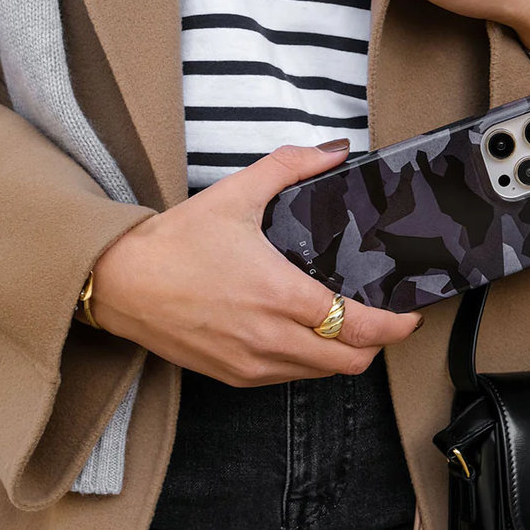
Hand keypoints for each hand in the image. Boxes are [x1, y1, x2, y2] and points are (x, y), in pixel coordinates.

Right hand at [86, 141, 423, 386]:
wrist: (120, 283)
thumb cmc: (175, 243)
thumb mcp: (236, 194)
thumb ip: (291, 166)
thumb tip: (334, 151)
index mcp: (280, 295)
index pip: (358, 326)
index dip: (394, 326)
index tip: (408, 317)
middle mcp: (271, 338)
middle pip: (350, 363)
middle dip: (375, 345)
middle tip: (379, 320)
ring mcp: (252, 363)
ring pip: (320, 375)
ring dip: (340, 355)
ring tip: (342, 325)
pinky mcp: (234, 375)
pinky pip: (288, 379)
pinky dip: (306, 363)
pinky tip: (300, 335)